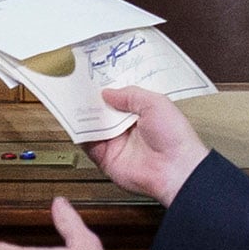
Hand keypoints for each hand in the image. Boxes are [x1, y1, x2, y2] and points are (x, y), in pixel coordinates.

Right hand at [86, 85, 206, 205]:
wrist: (175, 169)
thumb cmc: (174, 137)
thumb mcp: (156, 103)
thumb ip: (131, 95)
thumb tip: (108, 92)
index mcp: (142, 114)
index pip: (120, 98)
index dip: (109, 89)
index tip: (95, 79)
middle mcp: (128, 129)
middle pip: (104, 112)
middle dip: (93, 101)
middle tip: (79, 88)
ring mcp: (117, 144)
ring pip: (94, 127)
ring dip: (84, 116)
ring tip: (73, 101)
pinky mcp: (107, 159)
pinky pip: (89, 145)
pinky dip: (81, 135)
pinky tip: (76, 122)